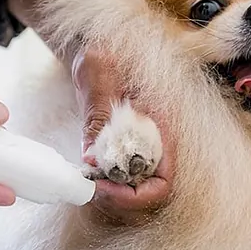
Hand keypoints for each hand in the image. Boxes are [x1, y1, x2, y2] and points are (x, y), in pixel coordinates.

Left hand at [72, 46, 173, 224]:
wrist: (97, 47)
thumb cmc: (103, 54)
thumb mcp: (100, 76)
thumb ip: (99, 116)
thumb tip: (91, 160)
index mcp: (162, 127)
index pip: (163, 182)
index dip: (136, 196)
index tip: (104, 188)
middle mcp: (157, 144)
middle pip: (150, 195)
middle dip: (120, 202)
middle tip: (90, 189)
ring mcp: (141, 149)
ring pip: (136, 192)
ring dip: (111, 196)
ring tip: (87, 182)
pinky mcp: (125, 150)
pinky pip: (121, 180)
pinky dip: (104, 185)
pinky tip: (87, 173)